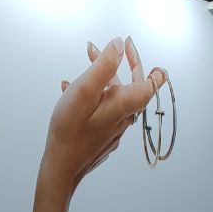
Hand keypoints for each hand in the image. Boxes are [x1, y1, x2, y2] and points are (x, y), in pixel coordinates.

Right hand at [40, 37, 166, 193]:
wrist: (61, 166)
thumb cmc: (70, 130)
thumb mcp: (84, 91)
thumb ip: (103, 65)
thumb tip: (118, 45)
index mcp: (125, 104)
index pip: (151, 81)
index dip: (143, 61)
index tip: (130, 46)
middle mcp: (125, 117)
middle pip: (131, 86)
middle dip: (116, 63)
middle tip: (101, 49)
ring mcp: (114, 128)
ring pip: (114, 97)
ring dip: (100, 79)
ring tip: (80, 68)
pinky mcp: (103, 136)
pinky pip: (103, 110)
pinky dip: (92, 96)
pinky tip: (70, 92)